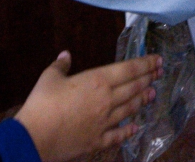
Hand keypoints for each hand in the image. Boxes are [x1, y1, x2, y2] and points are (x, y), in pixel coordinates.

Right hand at [14, 51, 160, 161]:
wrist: (35, 137)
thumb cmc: (42, 103)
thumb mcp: (49, 77)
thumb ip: (61, 65)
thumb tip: (66, 55)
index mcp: (97, 81)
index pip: (128, 69)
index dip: (145, 64)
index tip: (158, 60)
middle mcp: (106, 100)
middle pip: (133, 88)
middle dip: (148, 79)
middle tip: (159, 74)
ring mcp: (105, 122)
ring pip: (129, 109)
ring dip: (142, 101)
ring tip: (152, 94)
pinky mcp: (98, 140)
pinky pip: (118, 135)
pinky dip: (129, 130)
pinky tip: (136, 127)